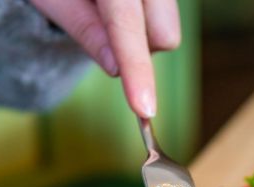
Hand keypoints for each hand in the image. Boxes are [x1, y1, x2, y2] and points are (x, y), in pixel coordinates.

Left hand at [30, 0, 180, 117]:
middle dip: (138, 50)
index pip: (127, 25)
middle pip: (164, 35)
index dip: (137, 70)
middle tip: (101, 32)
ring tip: (108, 15)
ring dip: (142, 38)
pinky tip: (122, 8)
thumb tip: (116, 69)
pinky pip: (167, 20)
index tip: (144, 109)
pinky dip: (145, 25)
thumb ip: (84, 29)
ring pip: (169, 31)